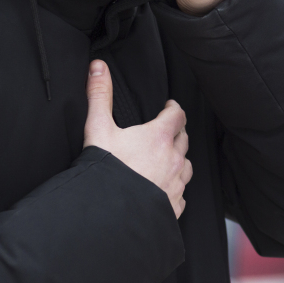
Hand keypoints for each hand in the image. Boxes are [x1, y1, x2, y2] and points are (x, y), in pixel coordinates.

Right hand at [82, 60, 191, 217]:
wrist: (106, 216)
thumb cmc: (104, 171)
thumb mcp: (98, 129)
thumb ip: (99, 95)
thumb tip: (98, 66)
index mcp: (159, 137)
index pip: (177, 115)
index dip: (174, 109)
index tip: (168, 107)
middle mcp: (173, 160)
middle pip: (184, 139)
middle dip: (176, 133)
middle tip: (166, 131)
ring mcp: (175, 185)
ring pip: (186, 166)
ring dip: (178, 160)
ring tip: (166, 160)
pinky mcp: (173, 207)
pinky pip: (181, 194)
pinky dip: (174, 188)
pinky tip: (163, 189)